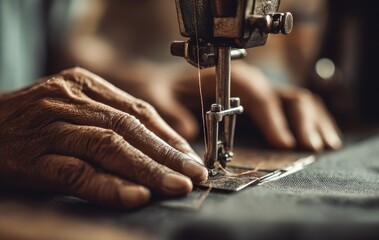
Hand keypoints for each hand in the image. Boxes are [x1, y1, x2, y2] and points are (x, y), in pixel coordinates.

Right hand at [0, 67, 207, 207]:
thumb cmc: (34, 122)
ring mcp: (51, 127)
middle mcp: (69, 101)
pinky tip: (134, 196)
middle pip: (129, 128)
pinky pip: (75, 172)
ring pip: (108, 147)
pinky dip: (107, 185)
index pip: (138, 110)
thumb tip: (162, 147)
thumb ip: (112, 121)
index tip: (190, 157)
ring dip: (147, 169)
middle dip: (166, 154)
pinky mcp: (32, 157)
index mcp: (84, 85)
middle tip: (195, 174)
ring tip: (176, 186)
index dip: (168, 136)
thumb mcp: (75, 108)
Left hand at [135, 61, 341, 150]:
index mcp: (228, 80)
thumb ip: (171, 112)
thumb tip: (190, 130)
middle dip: (302, 122)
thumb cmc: (165, 89)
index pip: (258, 96)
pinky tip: (324, 138)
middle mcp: (251, 84)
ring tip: (324, 145)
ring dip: (314, 122)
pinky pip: (298, 108)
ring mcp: (262, 94)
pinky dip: (314, 121)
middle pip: (286, 96)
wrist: (166, 84)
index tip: (283, 143)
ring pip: (299, 101)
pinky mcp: (268, 105)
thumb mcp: (159, 97)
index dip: (273, 118)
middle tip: (309, 147)